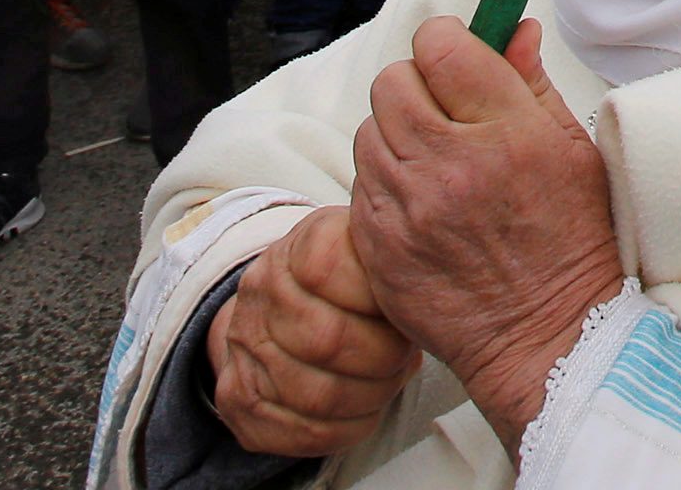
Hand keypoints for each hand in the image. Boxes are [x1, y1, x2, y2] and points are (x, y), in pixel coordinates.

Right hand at [211, 205, 420, 460]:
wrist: (287, 309)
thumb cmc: (355, 281)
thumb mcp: (374, 249)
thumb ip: (398, 254)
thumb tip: (440, 268)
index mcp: (298, 247)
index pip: (328, 270)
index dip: (378, 299)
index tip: (406, 308)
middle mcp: (261, 294)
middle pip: (327, 340)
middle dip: (383, 357)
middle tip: (405, 355)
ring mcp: (243, 348)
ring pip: (317, 394)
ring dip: (370, 396)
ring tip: (390, 380)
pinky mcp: (240, 400)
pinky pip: (300, 432)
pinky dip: (347, 428)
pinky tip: (367, 409)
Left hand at [349, 18, 620, 459]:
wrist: (549, 338)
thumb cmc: (573, 242)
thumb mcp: (574, 151)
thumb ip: (532, 83)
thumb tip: (514, 28)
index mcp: (506, 133)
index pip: (440, 46)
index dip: (448, 42)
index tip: (460, 56)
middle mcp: (448, 166)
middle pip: (392, 81)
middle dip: (419, 85)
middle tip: (448, 111)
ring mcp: (405, 210)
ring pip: (369, 130)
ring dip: (397, 133)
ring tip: (436, 162)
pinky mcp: (375, 247)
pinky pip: (360, 184)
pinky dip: (385, 183)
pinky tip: (422, 203)